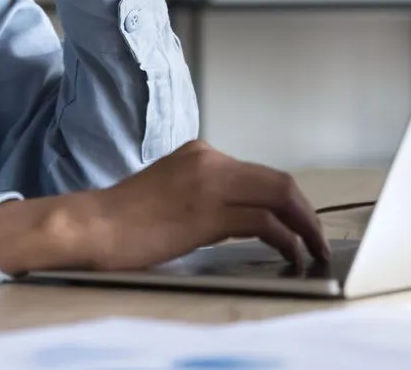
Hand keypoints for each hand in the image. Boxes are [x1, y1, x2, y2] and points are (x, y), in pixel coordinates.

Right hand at [0, 140, 329, 275]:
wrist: (92, 224)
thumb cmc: (125, 219)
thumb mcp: (173, 191)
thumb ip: (206, 193)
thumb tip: (242, 216)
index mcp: (200, 153)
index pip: (260, 172)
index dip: (289, 200)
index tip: (301, 223)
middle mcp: (209, 159)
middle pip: (279, 180)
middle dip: (307, 212)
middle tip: (319, 239)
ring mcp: (209, 182)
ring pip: (279, 195)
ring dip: (305, 226)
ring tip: (314, 251)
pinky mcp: (206, 212)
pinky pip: (264, 222)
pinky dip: (287, 240)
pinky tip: (291, 257)